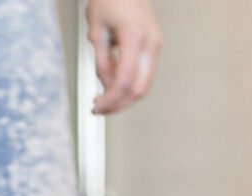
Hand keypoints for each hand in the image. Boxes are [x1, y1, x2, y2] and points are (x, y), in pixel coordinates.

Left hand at [86, 0, 160, 114]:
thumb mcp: (96, 29)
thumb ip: (101, 60)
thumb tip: (105, 85)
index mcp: (133, 37)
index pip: (124, 80)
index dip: (109, 99)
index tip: (96, 108)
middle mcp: (150, 43)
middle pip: (139, 89)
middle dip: (119, 104)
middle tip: (100, 109)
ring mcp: (155, 45)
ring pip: (144, 84)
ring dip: (124, 96)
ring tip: (104, 98)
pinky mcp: (154, 47)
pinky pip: (144, 74)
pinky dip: (129, 84)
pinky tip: (113, 85)